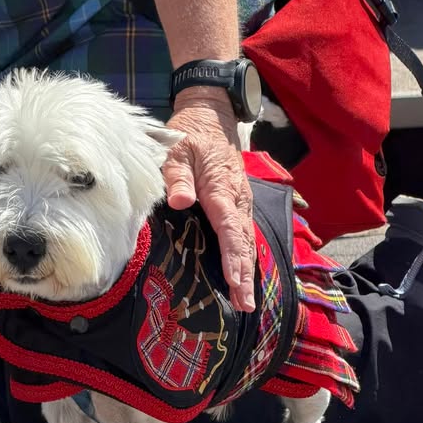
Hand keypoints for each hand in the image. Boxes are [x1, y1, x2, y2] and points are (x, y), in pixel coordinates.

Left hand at [163, 87, 255, 311]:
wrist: (210, 117)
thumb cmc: (188, 136)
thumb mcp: (176, 150)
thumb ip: (176, 176)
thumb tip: (179, 202)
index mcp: (222, 189)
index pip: (230, 230)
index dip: (233, 258)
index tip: (236, 282)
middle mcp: (238, 200)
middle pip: (244, 243)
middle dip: (245, 276)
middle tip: (245, 305)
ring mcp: (241, 203)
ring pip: (247, 242)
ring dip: (247, 272)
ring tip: (245, 302)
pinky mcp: (238, 206)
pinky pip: (244, 236)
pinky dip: (244, 259)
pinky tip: (242, 280)